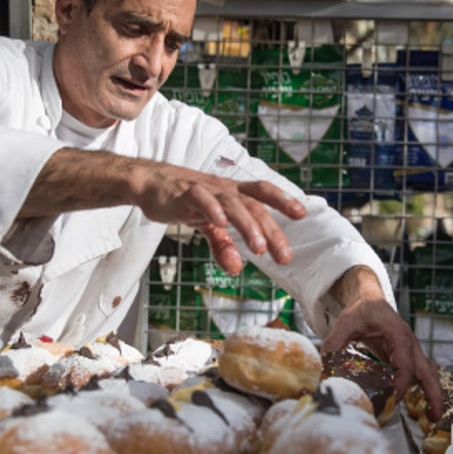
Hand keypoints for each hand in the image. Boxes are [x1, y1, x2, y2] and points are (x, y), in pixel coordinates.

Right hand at [134, 164, 305, 274]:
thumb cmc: (184, 200)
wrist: (150, 184)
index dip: (283, 200)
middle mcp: (224, 189)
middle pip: (254, 206)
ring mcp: (206, 189)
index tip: (302, 214)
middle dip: (271, 231)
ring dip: (248, 225)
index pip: (263, 193)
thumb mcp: (207, 227)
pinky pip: (202, 200)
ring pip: (233, 204)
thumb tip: (237, 269)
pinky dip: (212, 210)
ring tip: (259, 247)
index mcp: (233, 193)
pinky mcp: (185, 193)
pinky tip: (221, 222)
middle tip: (284, 256)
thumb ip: (222, 246)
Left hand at [321, 270, 443, 421]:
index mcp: (398, 334)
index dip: (400, 383)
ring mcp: (411, 351)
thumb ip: (334, 344)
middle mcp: (409, 343)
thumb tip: (324, 370)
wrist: (370, 301)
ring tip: (434, 417)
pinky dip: (424, 390)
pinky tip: (424, 407)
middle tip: (434, 416)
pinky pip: (419, 375)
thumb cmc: (361, 311)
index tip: (392, 399)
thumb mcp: (346, 323)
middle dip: (432, 392)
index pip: (404, 363)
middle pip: (427, 370)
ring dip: (433, 394)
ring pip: (428, 374)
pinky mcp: (407, 357)